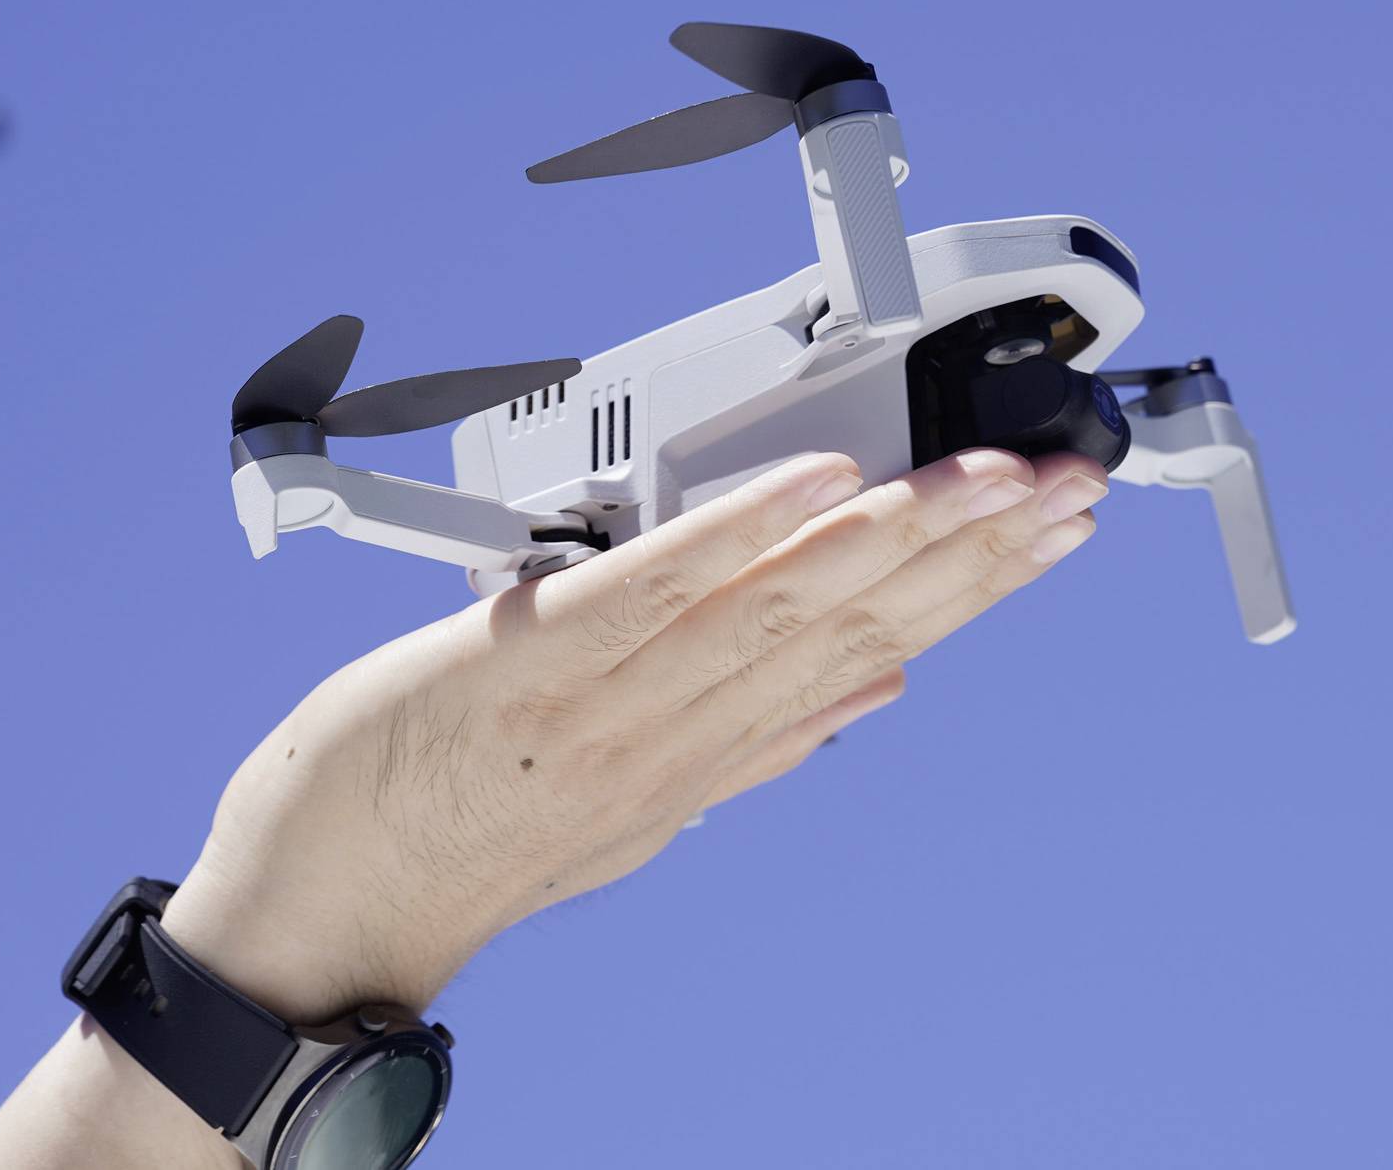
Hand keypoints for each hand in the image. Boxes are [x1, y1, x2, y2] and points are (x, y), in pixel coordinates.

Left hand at [159, 446, 1106, 1023]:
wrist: (324, 917)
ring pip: (779, 604)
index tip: (1061, 526)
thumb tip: (874, 690)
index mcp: (718, 748)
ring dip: (894, 534)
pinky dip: (740, 531)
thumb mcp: (644, 808)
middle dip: (974, 545)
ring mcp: (607, 697)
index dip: (982, 585)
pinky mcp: (520, 659)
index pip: (881, 647)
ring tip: (984, 475)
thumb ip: (762, 744)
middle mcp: (684, 727)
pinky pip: (647, 588)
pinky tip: (818, 482)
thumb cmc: (476, 840)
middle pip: (855, 620)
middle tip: (1069, 477)